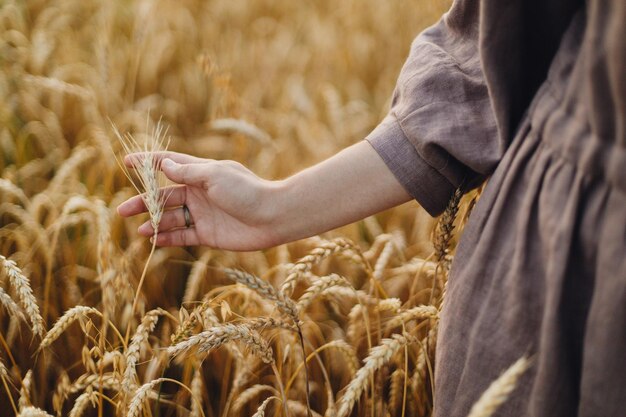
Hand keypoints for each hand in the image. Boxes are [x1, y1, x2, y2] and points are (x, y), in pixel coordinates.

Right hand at [117, 152, 280, 250]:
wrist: (272, 217)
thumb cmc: (246, 191)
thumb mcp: (215, 176)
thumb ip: (188, 173)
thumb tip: (164, 164)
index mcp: (201, 173)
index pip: (170, 164)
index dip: (148, 163)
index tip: (127, 162)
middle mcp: (199, 192)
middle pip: (164, 196)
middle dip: (143, 202)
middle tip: (122, 211)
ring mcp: (203, 214)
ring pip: (171, 217)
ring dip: (154, 223)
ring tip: (140, 230)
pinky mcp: (208, 234)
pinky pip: (182, 235)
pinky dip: (167, 237)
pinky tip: (154, 240)